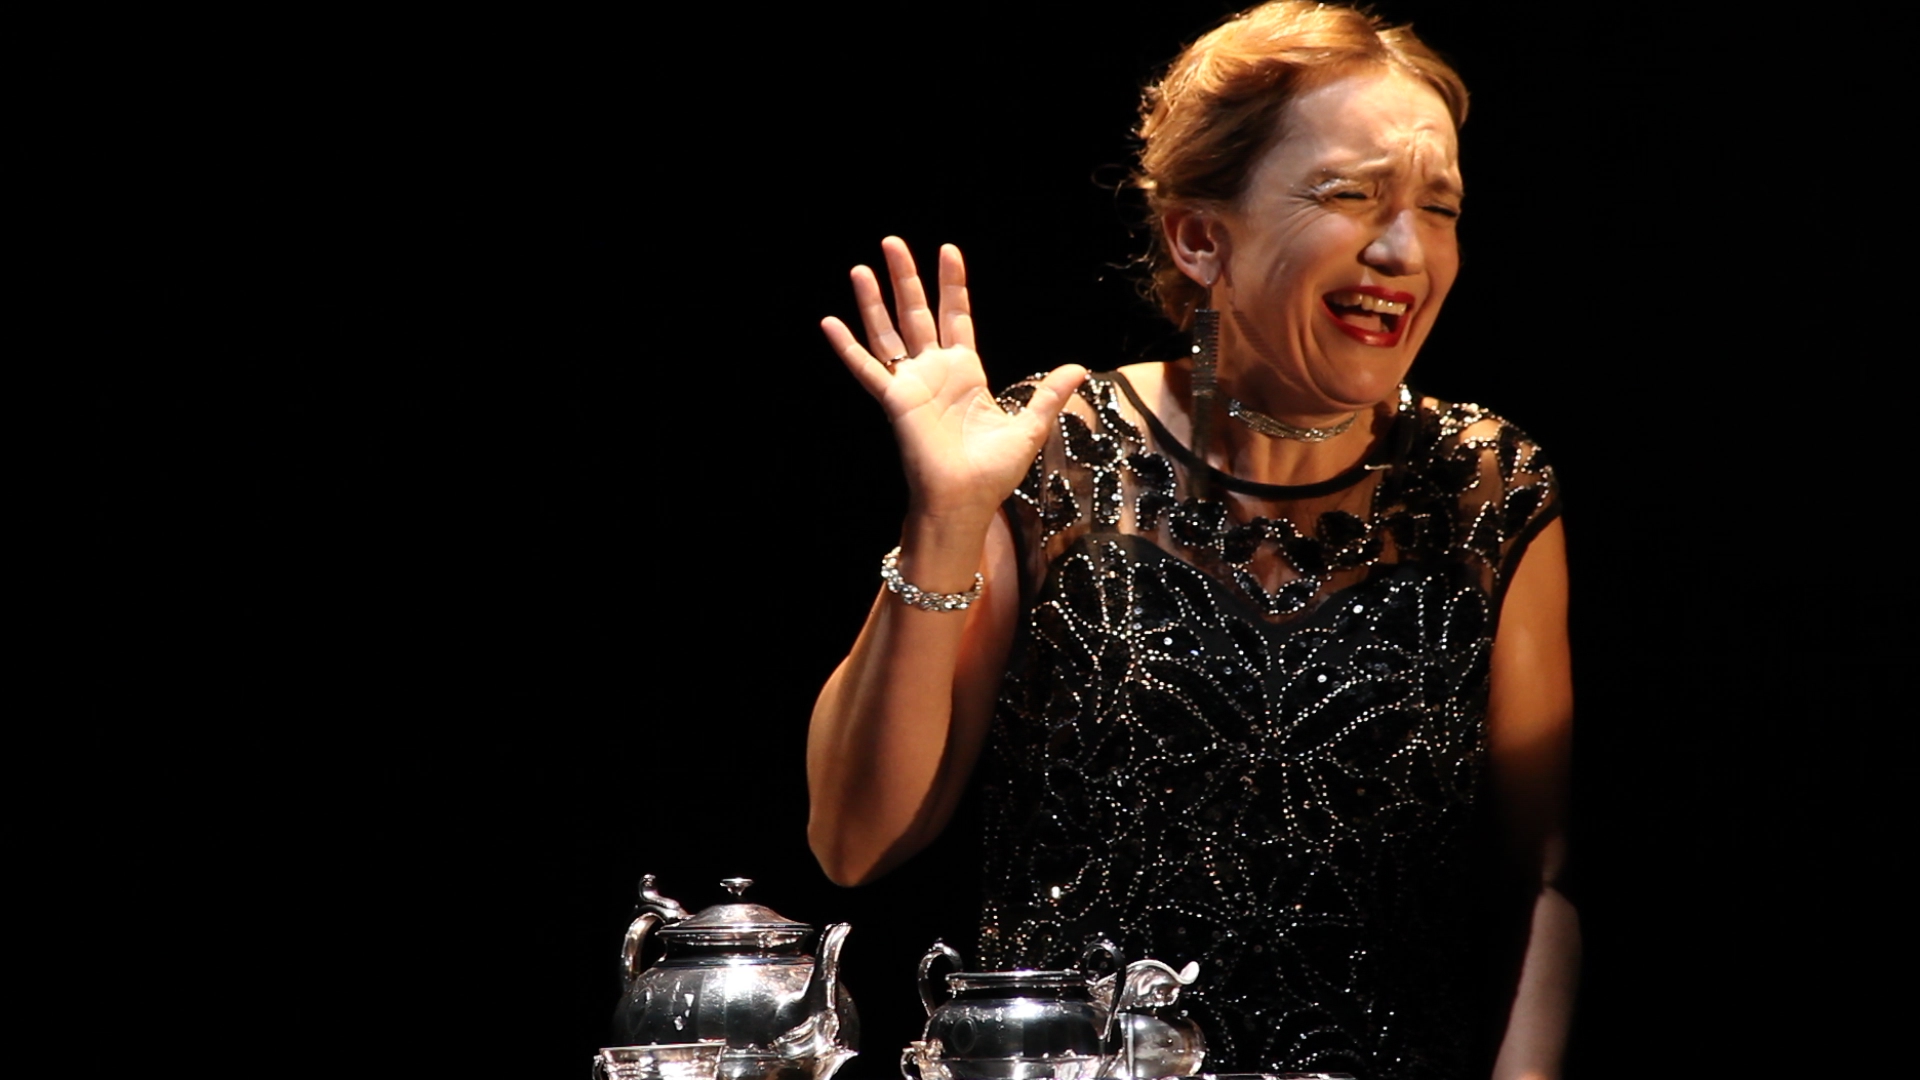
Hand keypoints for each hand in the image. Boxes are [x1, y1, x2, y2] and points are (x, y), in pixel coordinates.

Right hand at [821, 238, 1086, 523]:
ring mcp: (912, 384)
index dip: (952, 285)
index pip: (956, 317)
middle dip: (906, 277)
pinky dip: (846, 347)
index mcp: (965, 373)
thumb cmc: (993, 472)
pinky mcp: (895, 400)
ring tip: (862, 268)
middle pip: (916, 313)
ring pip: (888, 332)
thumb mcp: (1030, 426)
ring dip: (873, 301)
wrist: (966, 500)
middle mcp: (934, 372)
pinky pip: (866, 369)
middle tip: (893, 242)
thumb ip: (1049, 394)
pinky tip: (829, 322)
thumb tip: (1080, 368)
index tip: (948, 250)